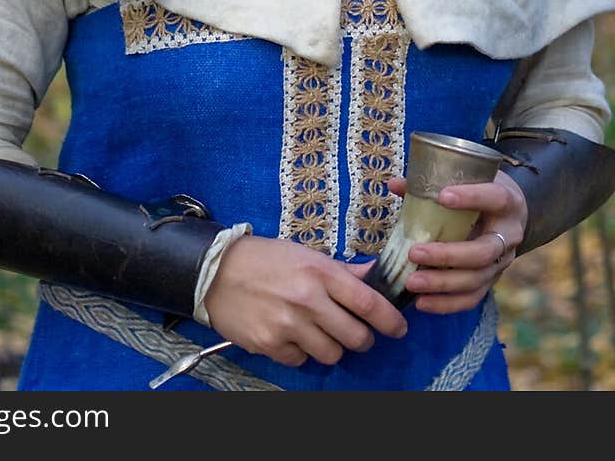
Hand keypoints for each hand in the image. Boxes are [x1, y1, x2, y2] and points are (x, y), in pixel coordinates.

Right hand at [204, 233, 408, 367]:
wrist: (216, 271)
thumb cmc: (266, 258)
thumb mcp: (306, 254)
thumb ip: (342, 271)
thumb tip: (375, 274)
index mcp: (320, 272)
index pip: (368, 303)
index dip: (389, 320)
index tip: (398, 328)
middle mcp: (307, 300)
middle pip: (355, 337)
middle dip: (362, 339)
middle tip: (355, 333)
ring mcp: (288, 325)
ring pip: (331, 354)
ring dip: (331, 347)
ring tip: (319, 332)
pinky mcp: (270, 345)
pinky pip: (301, 360)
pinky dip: (301, 352)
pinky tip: (291, 334)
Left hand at [389, 170, 527, 313]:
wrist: (508, 212)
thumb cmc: (481, 190)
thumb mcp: (467, 179)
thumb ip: (433, 182)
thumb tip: (395, 184)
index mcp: (507, 202)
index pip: (495, 199)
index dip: (471, 198)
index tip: (442, 197)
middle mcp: (509, 235)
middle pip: (484, 251)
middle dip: (448, 256)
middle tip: (415, 253)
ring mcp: (502, 262)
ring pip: (476, 279)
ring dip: (442, 284)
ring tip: (411, 282)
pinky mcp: (492, 281)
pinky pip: (472, 298)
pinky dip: (446, 303)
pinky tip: (421, 302)